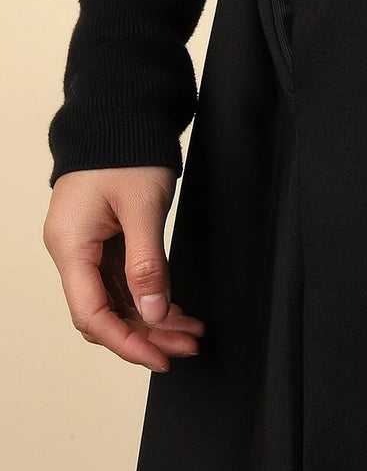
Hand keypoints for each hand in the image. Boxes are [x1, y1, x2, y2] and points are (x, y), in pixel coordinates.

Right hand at [42, 165, 205, 372]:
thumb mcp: (142, 206)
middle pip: (104, 312)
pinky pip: (123, 280)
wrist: (121, 112)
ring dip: (153, 317)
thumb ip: (147, 262)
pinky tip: (177, 309)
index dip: (126, 342)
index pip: (92, 314)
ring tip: (191, 333)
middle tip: (187, 347)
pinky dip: (150, 296)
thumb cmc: (126, 149)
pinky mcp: (104, 239)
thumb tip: (153, 311)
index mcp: (71, 245)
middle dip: (147, 333)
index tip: (160, 358)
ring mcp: (87, 246)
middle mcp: (73, 251)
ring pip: (117, 299)